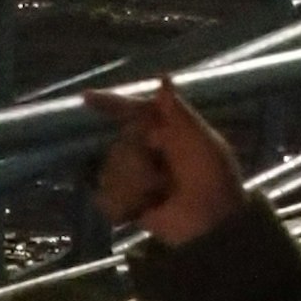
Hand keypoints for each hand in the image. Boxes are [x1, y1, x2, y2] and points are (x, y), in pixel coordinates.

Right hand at [85, 79, 249, 248]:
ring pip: (111, 171)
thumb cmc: (214, 177)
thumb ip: (179, 112)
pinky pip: (106, 197)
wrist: (212, 222)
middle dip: (137, 162)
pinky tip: (143, 208)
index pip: (132, 111)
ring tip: (158, 195)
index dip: (109, 103)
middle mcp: (145, 149)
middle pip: (119, 146)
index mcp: (163, 130)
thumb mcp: (202, 141)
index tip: (86, 98)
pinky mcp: (126, 204)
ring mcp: (134, 177)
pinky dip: (123, 204)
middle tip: (163, 178)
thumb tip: (163, 78)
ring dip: (135, 185)